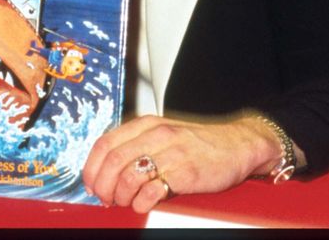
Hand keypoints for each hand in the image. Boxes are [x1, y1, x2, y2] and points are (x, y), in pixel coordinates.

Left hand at [81, 113, 281, 212]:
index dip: (92, 167)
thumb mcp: (163, 134)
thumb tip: (106, 170)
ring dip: (122, 195)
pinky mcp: (187, 173)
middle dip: (103, 185)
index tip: (91, 184)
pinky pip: (153, 191)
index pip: (105, 143)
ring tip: (127, 202)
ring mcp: (173, 152)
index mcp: (147, 124)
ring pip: (130, 176)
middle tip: (106, 198)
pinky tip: (144, 204)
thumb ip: (137, 145)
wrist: (237, 145)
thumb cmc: (198, 143)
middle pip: (114, 161)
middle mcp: (158, 135)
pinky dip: (141, 202)